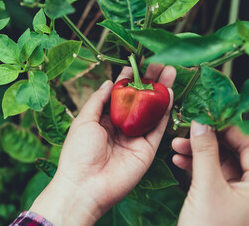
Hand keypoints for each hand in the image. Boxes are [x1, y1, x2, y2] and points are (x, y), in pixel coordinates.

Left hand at [30, 65, 175, 225]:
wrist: (85, 186)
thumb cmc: (78, 152)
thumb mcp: (83, 120)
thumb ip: (98, 100)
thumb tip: (108, 82)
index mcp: (104, 120)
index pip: (120, 95)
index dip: (129, 79)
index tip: (137, 63)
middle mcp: (122, 127)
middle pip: (140, 100)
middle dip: (149, 81)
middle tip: (160, 62)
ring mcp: (136, 137)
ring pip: (152, 111)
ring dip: (162, 91)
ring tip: (170, 71)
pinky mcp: (148, 149)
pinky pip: (159, 127)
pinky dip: (166, 110)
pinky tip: (170, 92)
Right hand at [173, 121, 248, 225]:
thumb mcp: (207, 186)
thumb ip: (204, 151)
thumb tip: (201, 122)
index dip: (225, 128)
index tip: (204, 118)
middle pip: (233, 153)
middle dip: (207, 142)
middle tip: (186, 132)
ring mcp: (240, 196)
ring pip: (220, 164)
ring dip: (198, 154)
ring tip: (176, 147)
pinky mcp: (225, 201)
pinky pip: (213, 177)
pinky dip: (196, 168)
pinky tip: (179, 161)